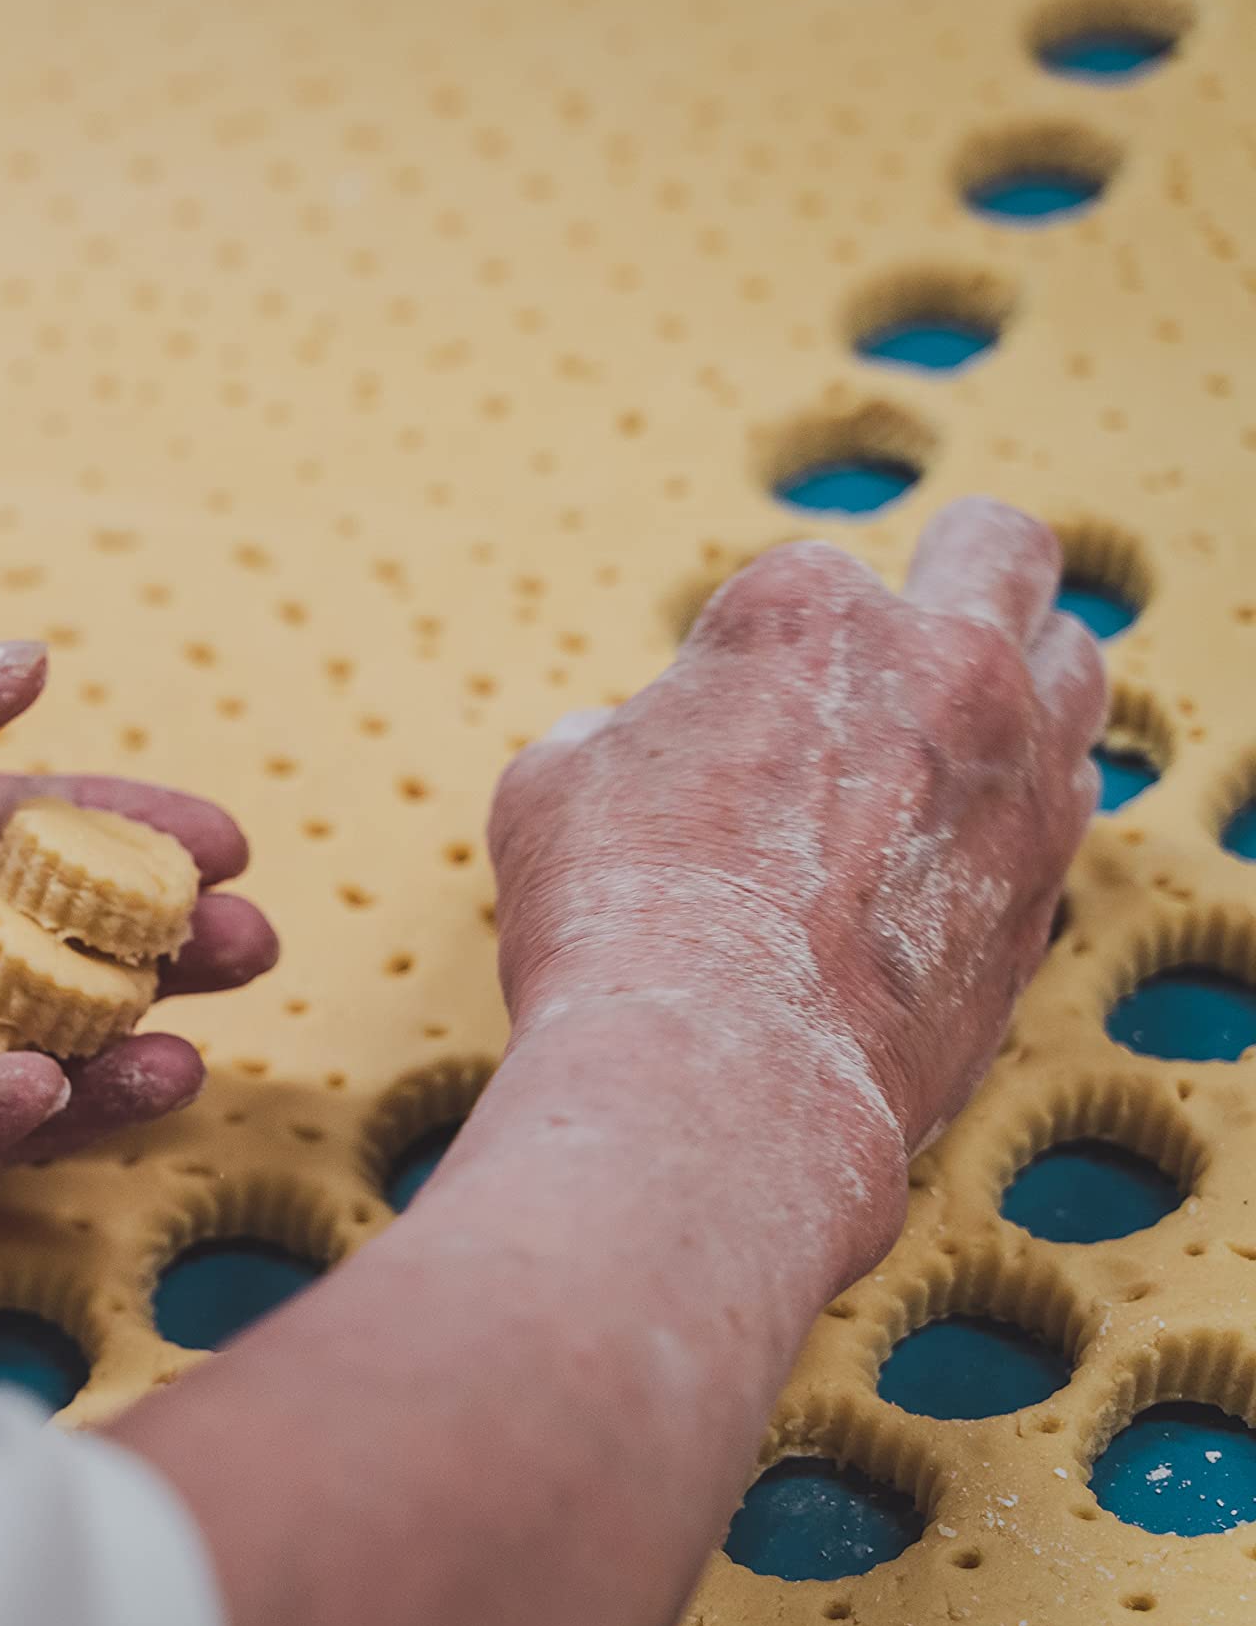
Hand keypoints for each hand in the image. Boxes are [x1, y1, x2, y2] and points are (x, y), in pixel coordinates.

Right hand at [486, 499, 1104, 1161]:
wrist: (717, 1072)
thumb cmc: (618, 920)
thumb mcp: (550, 790)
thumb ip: (604, 739)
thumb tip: (612, 746)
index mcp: (806, 613)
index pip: (815, 577)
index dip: (763, 647)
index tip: (730, 715)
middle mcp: (940, 664)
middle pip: (1005, 553)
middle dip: (964, 569)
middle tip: (909, 633)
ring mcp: (1016, 771)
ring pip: (1076, 663)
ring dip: (1022, 679)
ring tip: (951, 732)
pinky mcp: (1048, 882)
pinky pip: (1070, 800)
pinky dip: (1023, 804)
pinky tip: (956, 847)